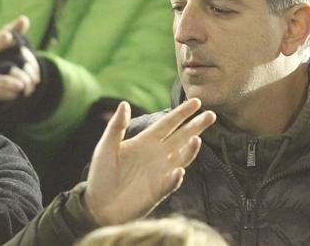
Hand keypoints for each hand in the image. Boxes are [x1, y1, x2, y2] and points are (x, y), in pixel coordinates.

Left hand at [85, 98, 215, 226]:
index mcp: (145, 141)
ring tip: (197, 139)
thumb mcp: (106, 147)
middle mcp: (157, 155)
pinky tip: (179, 171)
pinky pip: (171, 182)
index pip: (168, 123)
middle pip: (181, 137)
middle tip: (211, 114)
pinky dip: (176, 177)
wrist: (98, 206)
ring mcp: (160, 173)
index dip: (182, 113)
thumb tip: (124, 103)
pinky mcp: (159, 191)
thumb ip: (116, 126)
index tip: (197, 101)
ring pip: (182, 158)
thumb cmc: (100, 175)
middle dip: (196, 126)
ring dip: (191, 150)